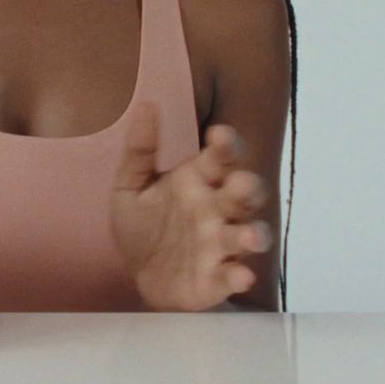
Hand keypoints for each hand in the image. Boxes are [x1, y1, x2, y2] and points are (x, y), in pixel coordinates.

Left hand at [111, 103, 271, 311]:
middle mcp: (217, 209)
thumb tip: (146, 104)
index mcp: (200, 180)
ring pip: (248, 235)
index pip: (220, 157)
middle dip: (246, 188)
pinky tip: (241, 277)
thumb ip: (140, 149)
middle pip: (243, 194)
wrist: (139, 276)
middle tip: (240, 184)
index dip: (226, 145)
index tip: (220, 134)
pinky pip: (232, 276)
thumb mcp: (131, 186)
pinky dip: (239, 277)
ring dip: (254, 235)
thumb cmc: (144, 225)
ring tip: (250, 237)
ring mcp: (221, 245)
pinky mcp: (218, 279)